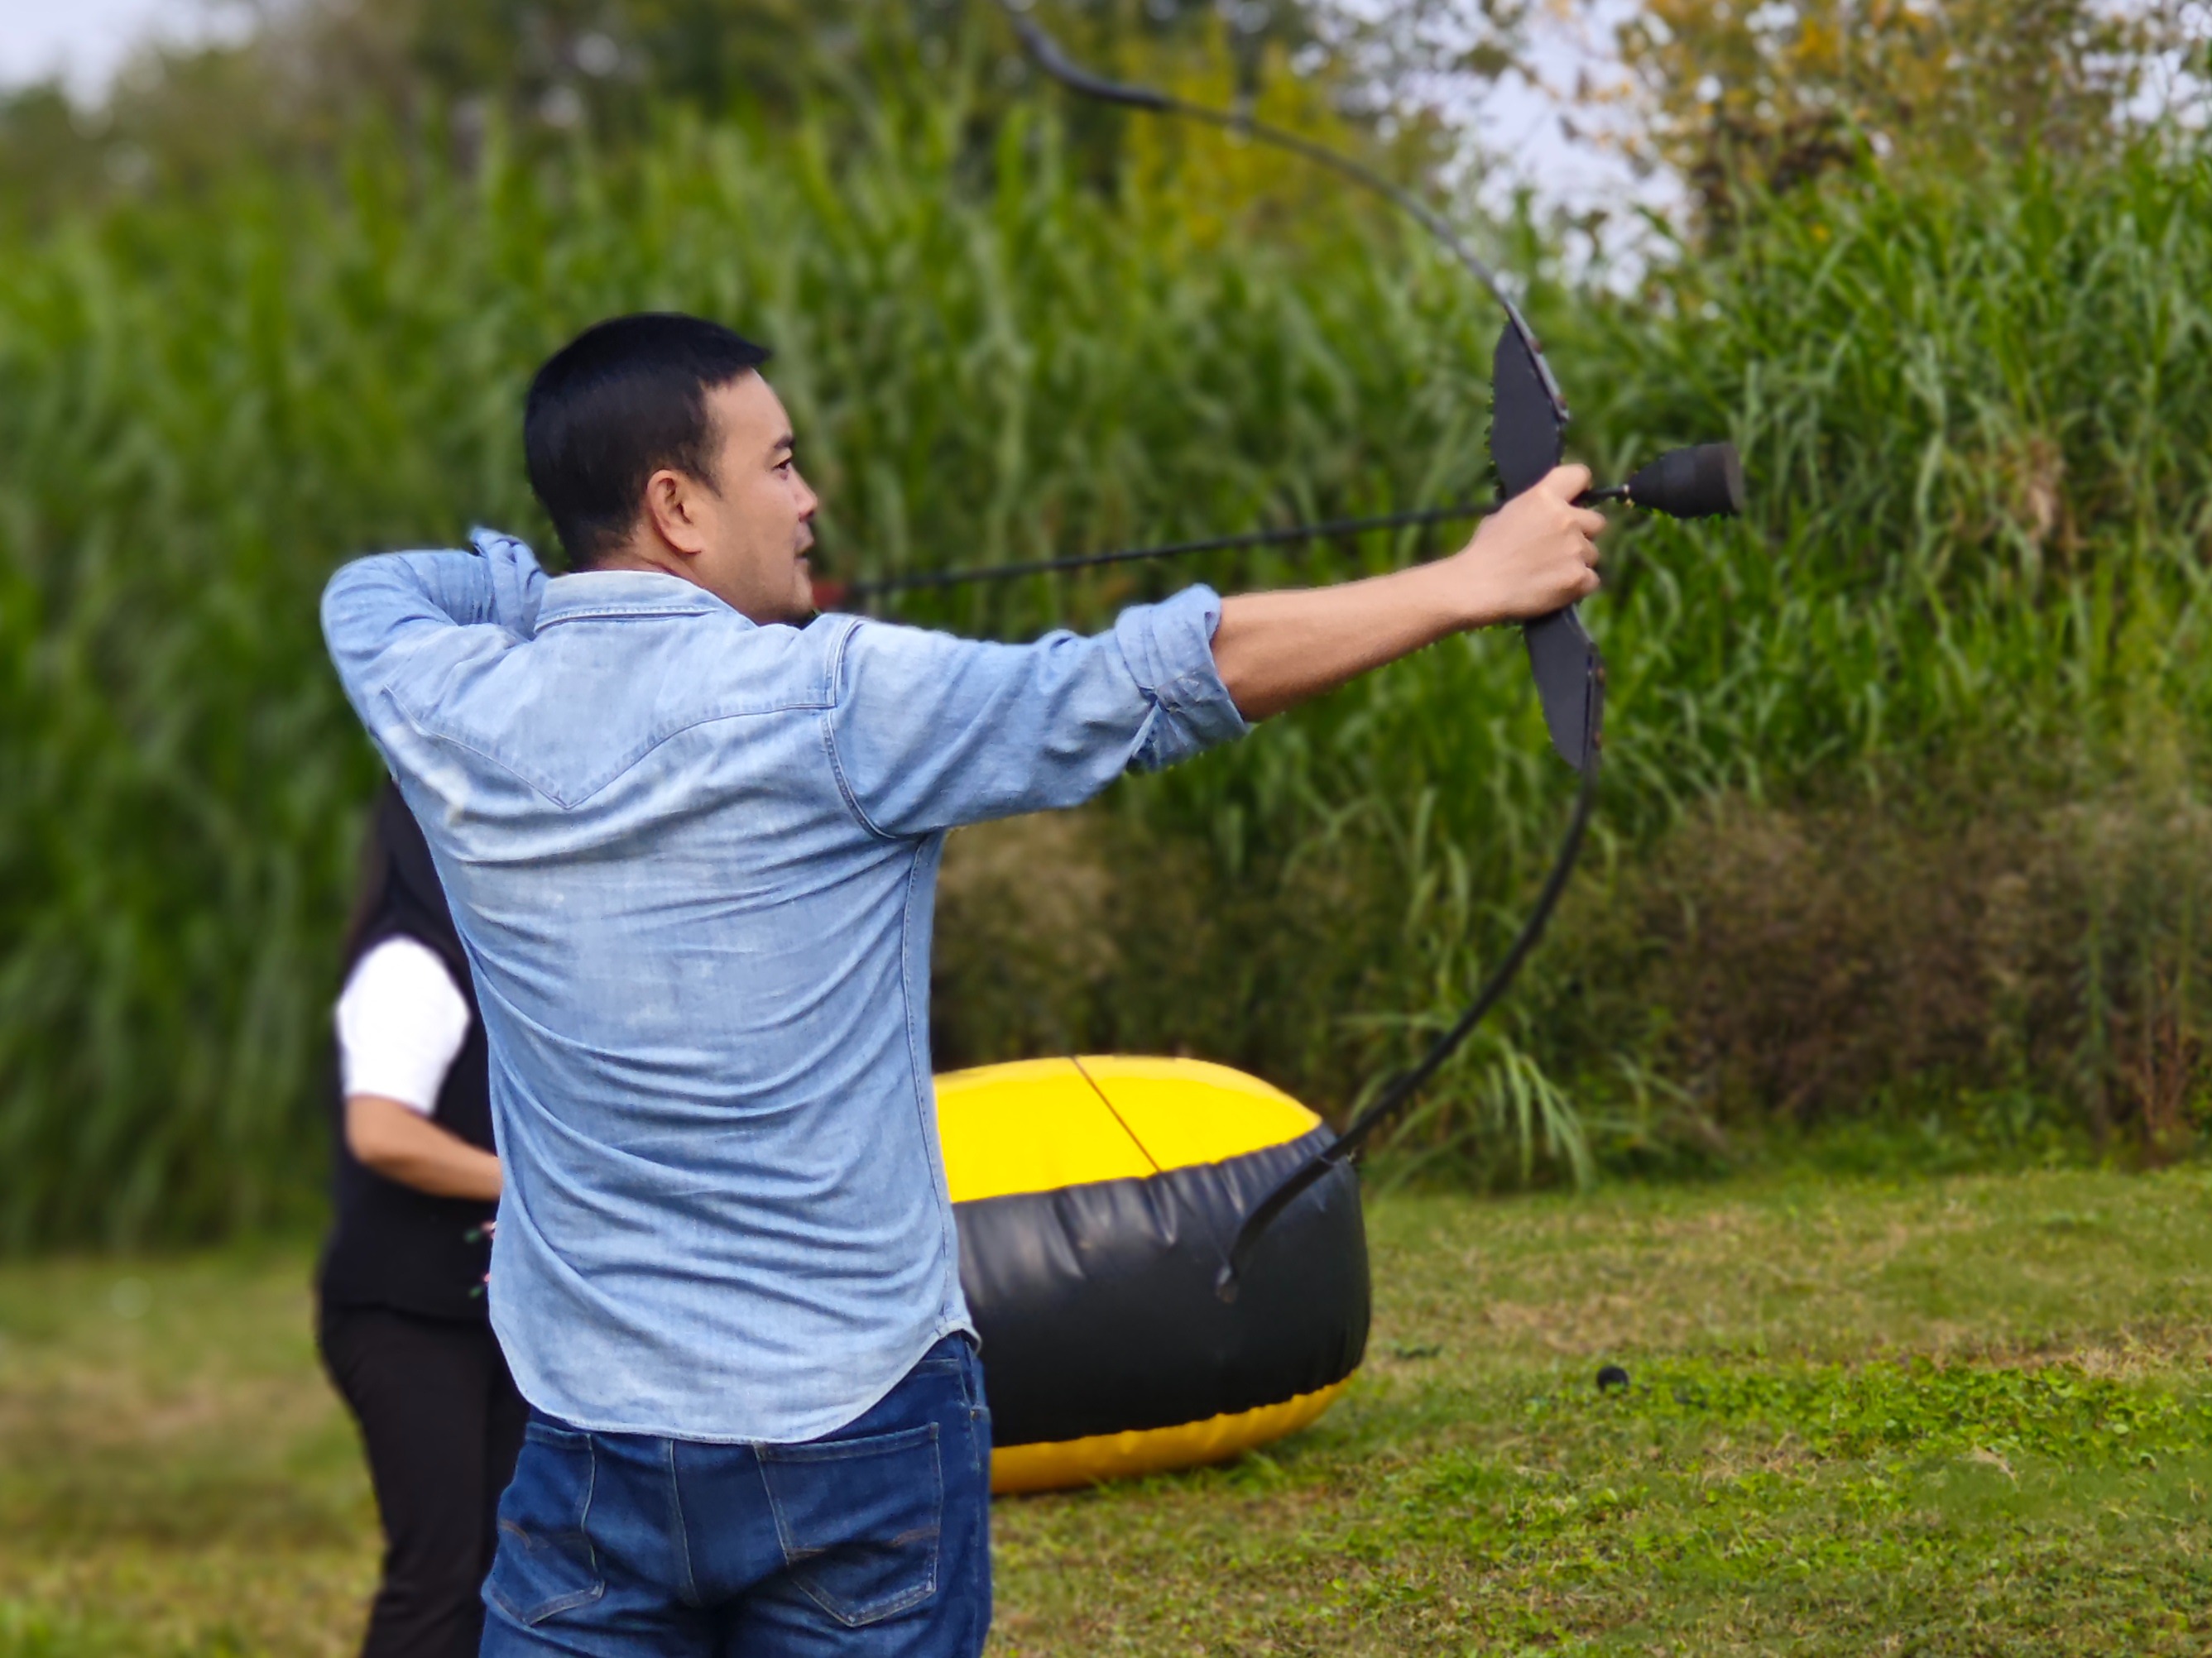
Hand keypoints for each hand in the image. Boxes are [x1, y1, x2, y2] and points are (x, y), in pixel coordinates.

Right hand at [1439, 465, 1604, 626]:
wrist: (1478, 587)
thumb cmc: (1484, 552)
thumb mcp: (1504, 514)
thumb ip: (1535, 508)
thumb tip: (1548, 511)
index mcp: (1544, 497)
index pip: (1581, 475)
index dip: (1580, 488)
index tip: (1576, 500)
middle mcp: (1565, 518)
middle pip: (1597, 521)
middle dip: (1583, 533)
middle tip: (1559, 547)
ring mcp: (1575, 549)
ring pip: (1592, 554)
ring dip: (1577, 561)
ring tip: (1548, 572)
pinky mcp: (1579, 577)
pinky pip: (1591, 579)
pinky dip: (1577, 585)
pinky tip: (1555, 587)